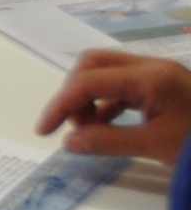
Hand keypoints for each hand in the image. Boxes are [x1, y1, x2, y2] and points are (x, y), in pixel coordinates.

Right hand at [36, 47, 190, 165]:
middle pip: (93, 64)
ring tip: (88, 130)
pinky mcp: (164, 87)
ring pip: (107, 73)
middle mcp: (152, 68)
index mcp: (150, 77)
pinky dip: (106, 104)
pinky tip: (106, 127)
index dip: (61, 104)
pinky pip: (123, 86)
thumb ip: (108, 141)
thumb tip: (70, 142)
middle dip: (73, 92)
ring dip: (89, 98)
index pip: (89, 81)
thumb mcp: (156, 146)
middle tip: (70, 126)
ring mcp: (159, 75)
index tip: (46, 130)